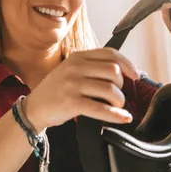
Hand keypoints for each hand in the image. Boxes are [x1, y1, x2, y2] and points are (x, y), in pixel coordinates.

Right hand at [23, 48, 139, 131]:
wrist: (34, 108)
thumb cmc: (57, 90)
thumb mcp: (71, 71)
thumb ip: (93, 68)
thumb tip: (125, 73)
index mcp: (78, 57)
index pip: (110, 54)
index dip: (127, 64)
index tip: (136, 75)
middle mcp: (75, 68)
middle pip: (113, 71)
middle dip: (121, 85)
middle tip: (117, 95)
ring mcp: (72, 84)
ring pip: (110, 89)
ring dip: (119, 101)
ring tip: (115, 106)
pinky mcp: (71, 103)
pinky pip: (100, 109)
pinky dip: (116, 115)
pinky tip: (123, 118)